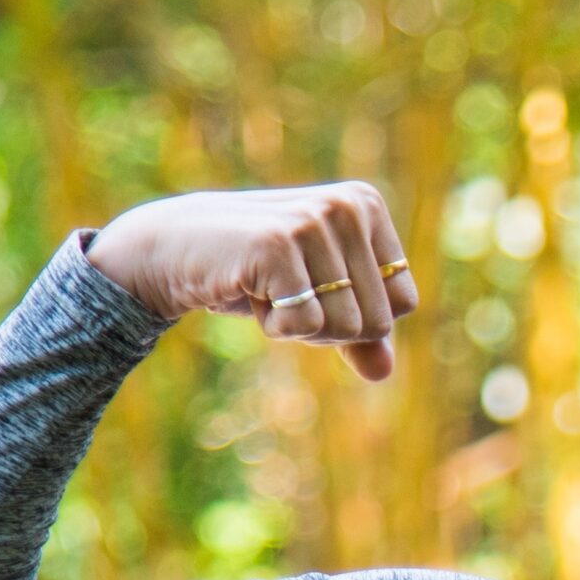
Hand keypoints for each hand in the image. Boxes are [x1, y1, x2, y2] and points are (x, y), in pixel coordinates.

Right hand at [87, 184, 417, 379]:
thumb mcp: (318, 301)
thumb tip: (384, 373)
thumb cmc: (255, 274)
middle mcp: (347, 205)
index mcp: (367, 206)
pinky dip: (276, 327)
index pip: (404, 303)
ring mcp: (313, 221)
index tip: (315, 288)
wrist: (175, 250)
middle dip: (329, 327)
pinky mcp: (278, 245)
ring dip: (301, 327)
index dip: (358, 316)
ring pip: (346, 327)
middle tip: (286, 292)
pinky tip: (250, 291)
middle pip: (378, 321)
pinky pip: (306, 326)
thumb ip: (360, 336)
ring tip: (268, 288)